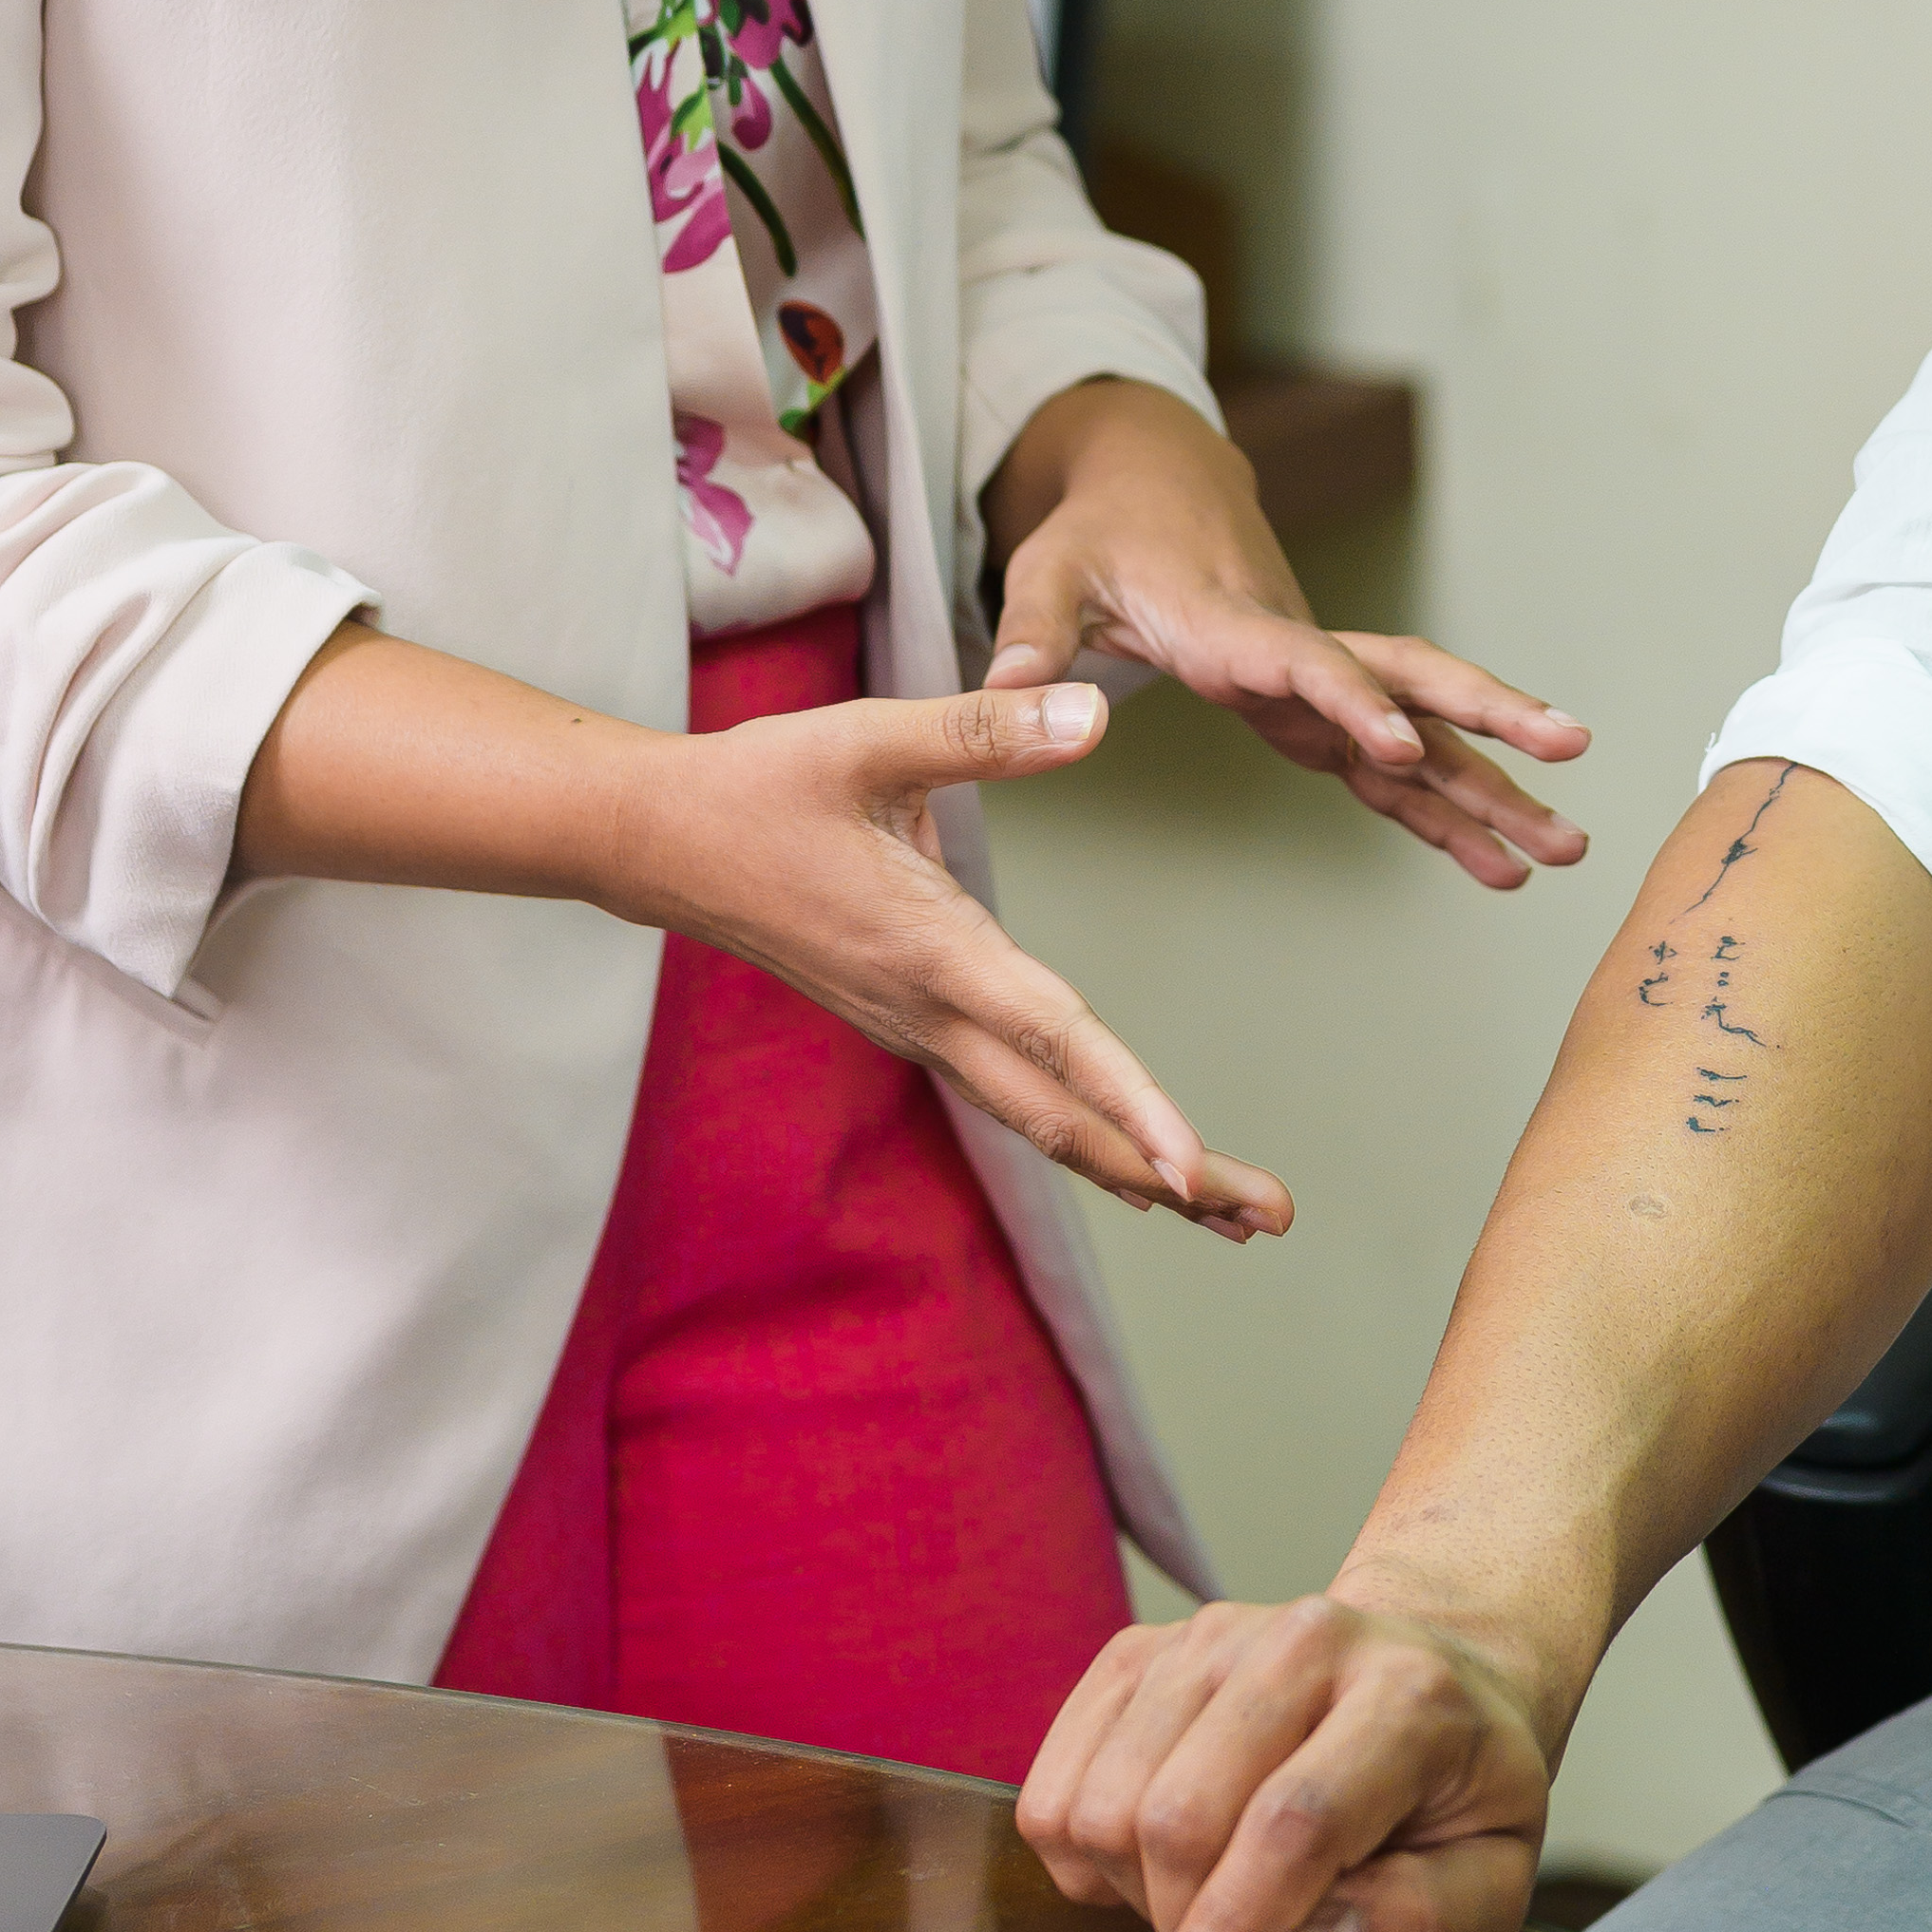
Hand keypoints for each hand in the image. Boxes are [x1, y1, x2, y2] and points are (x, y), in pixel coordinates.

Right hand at [617, 673, 1287, 1235]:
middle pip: (1064, 1119)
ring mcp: (916, 1029)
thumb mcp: (869, 736)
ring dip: (1136, 1169)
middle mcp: (928, 1011)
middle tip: (1274, 1216)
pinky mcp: (909, 1023)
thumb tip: (1094, 715)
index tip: (1193, 1167)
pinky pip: (1010, 1101)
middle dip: (1173, 1176)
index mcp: (930, 949)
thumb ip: (986, 729)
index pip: (1051, 1039)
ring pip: (1039, 1122)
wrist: (658, 842)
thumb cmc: (761, 783)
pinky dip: (1081, 1139)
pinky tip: (1130, 1163)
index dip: (1128, 1102)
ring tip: (1233, 1212)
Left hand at [981, 381, 1590, 889]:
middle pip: (1410, 679)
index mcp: (1230, 625)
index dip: (1354, 703)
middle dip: (1491, 717)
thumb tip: (1000, 682)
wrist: (1155, 492)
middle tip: (1570, 751)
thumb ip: (1033, 631)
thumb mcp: (1049, 570)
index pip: (1305, 664)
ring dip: (1495, 786)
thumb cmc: (1099, 536)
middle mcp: (1296, 652)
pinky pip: (1394, 773)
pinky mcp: (1318, 717)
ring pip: (1426, 732)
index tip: (1406, 748)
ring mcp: (1319, 688)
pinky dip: (1446, 817)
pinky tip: (1500, 865)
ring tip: (1567, 848)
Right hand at [1014, 1593, 1557, 1931]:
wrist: (1435, 1674)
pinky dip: (1080, 1850)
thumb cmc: (1460, 1796)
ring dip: (1131, 1885)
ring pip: (1105, 1797)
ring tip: (1204, 1893)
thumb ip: (1418, 1924)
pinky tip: (1148, 1857)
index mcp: (1409, 1698)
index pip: (1295, 1820)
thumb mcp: (1495, 1880)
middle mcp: (1303, 1640)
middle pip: (1179, 1810)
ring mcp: (1210, 1633)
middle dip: (1180, 1918)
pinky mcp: (1142, 1649)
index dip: (1235, 1926)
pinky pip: (1055, 1781)